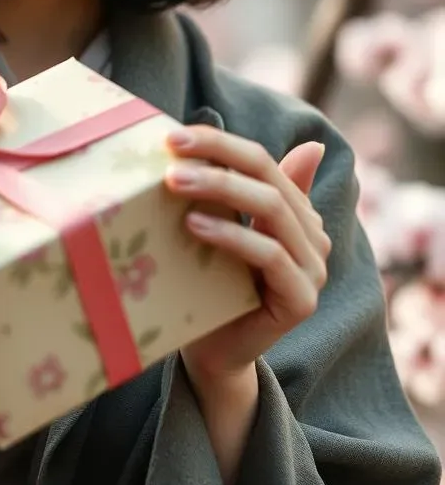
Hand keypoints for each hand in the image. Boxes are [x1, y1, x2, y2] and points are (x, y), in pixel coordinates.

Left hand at [163, 126, 330, 387]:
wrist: (212, 350)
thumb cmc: (209, 283)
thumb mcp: (217, 227)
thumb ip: (231, 187)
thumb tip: (244, 141)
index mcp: (295, 211)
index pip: (260, 160)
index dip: (219, 142)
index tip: (173, 134)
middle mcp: (312, 235)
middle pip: (266, 177)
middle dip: (217, 157)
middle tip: (171, 152)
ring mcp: (313, 268)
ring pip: (270, 208)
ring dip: (219, 188)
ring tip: (174, 182)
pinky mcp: (302, 299)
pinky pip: (270, 255)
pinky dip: (231, 236)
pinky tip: (194, 225)